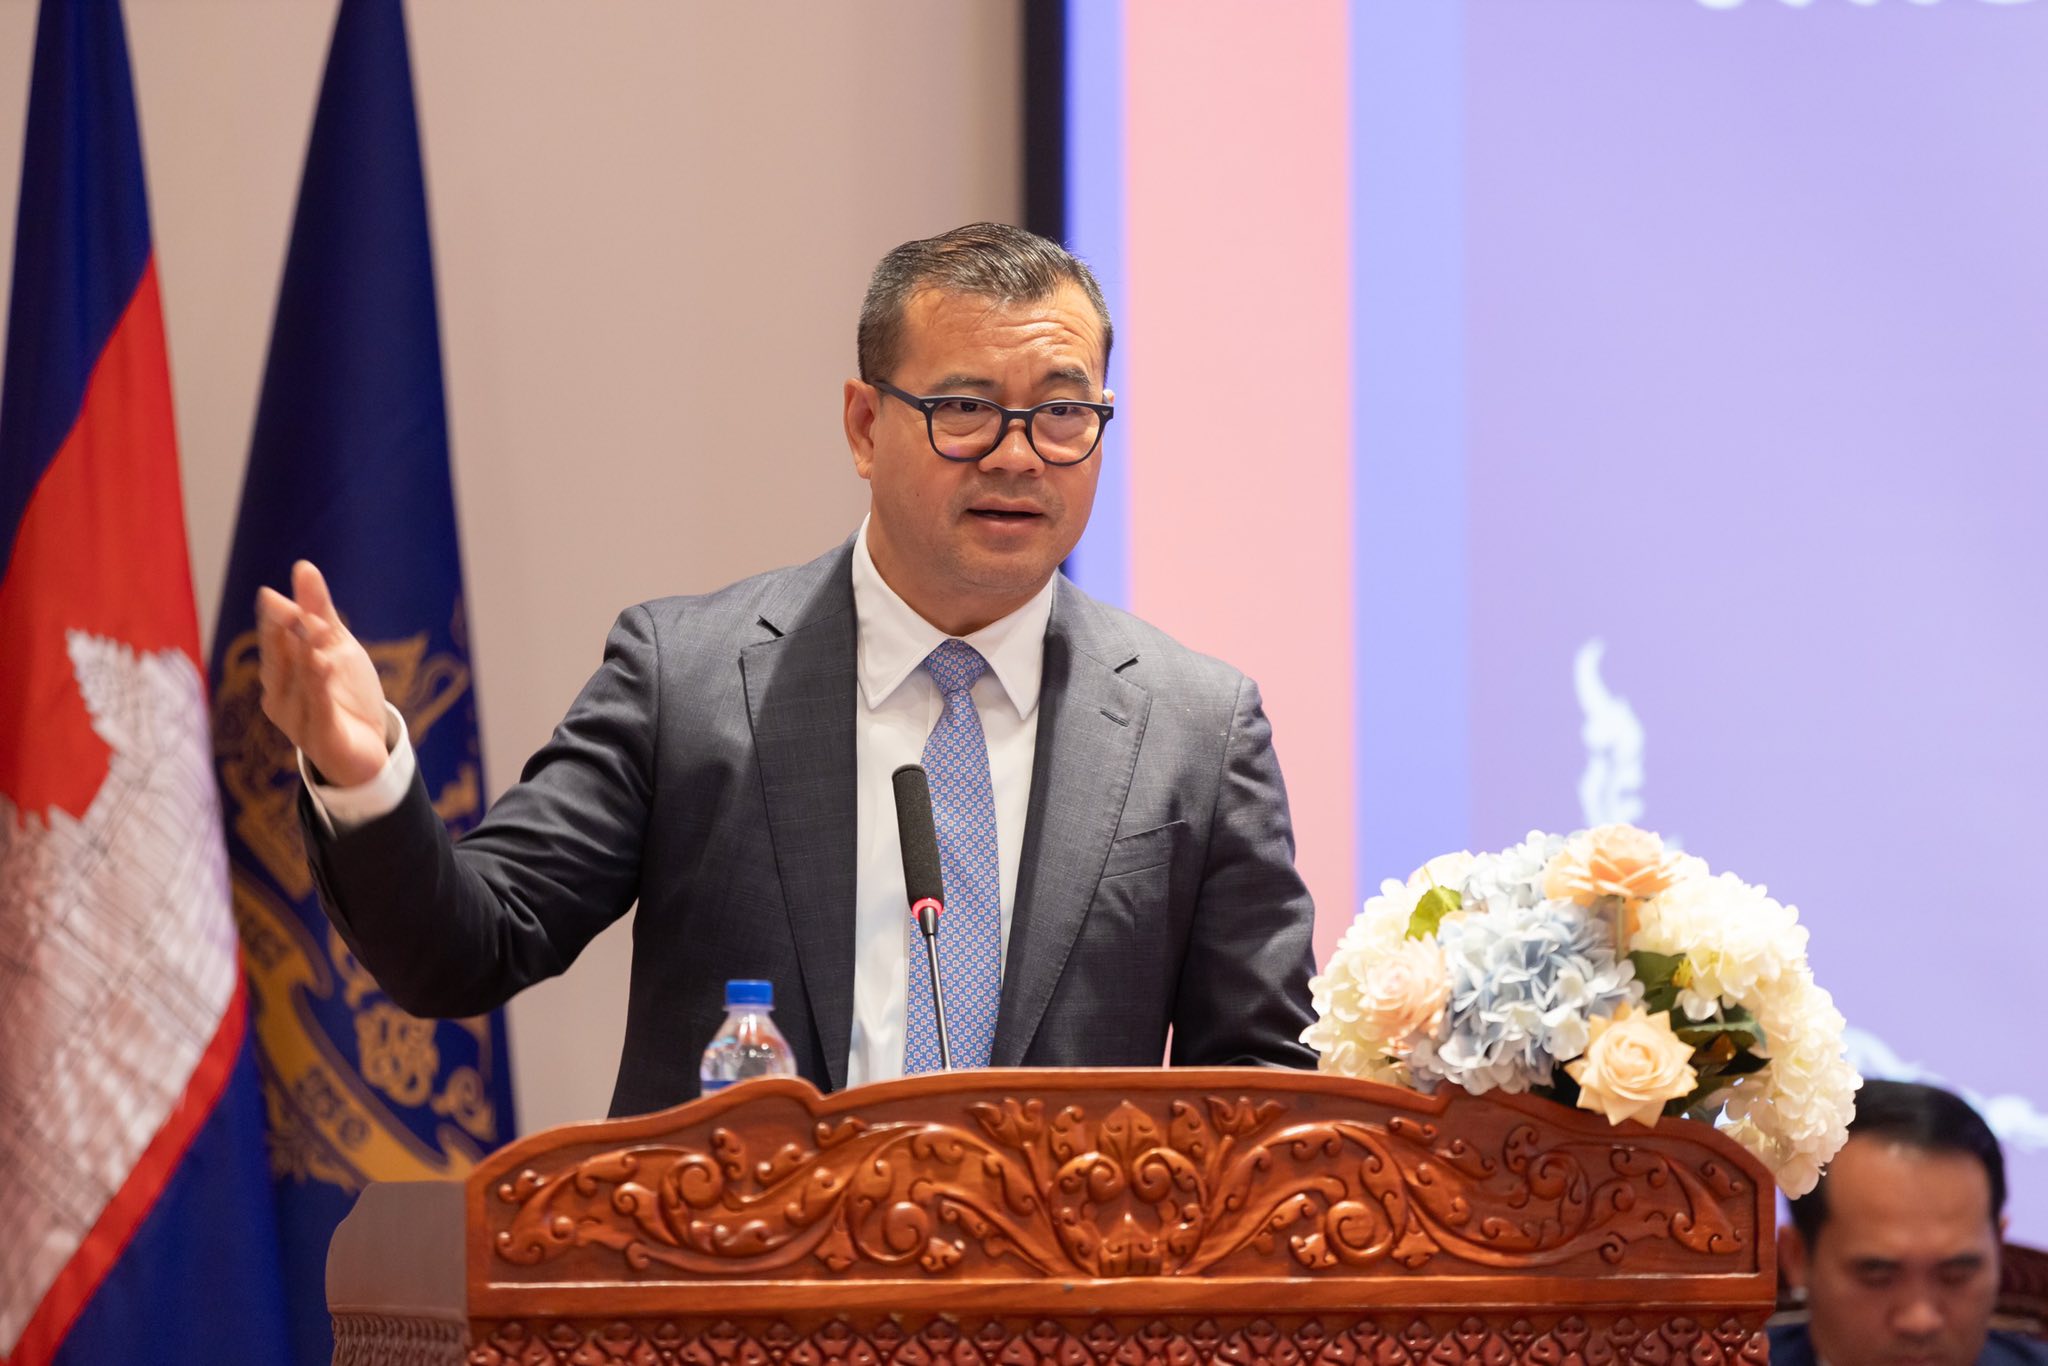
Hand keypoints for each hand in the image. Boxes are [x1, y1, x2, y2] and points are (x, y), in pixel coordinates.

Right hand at [256, 560, 391, 787]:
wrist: (368, 747)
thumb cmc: (343, 693)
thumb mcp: (336, 646)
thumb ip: (319, 610)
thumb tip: (303, 566)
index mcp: (280, 673)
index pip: (274, 642)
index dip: (275, 621)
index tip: (271, 597)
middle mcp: (281, 696)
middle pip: (281, 662)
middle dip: (285, 636)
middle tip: (290, 609)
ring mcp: (298, 721)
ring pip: (301, 684)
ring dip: (306, 657)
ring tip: (312, 630)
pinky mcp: (322, 739)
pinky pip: (319, 710)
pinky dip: (320, 687)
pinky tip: (324, 664)